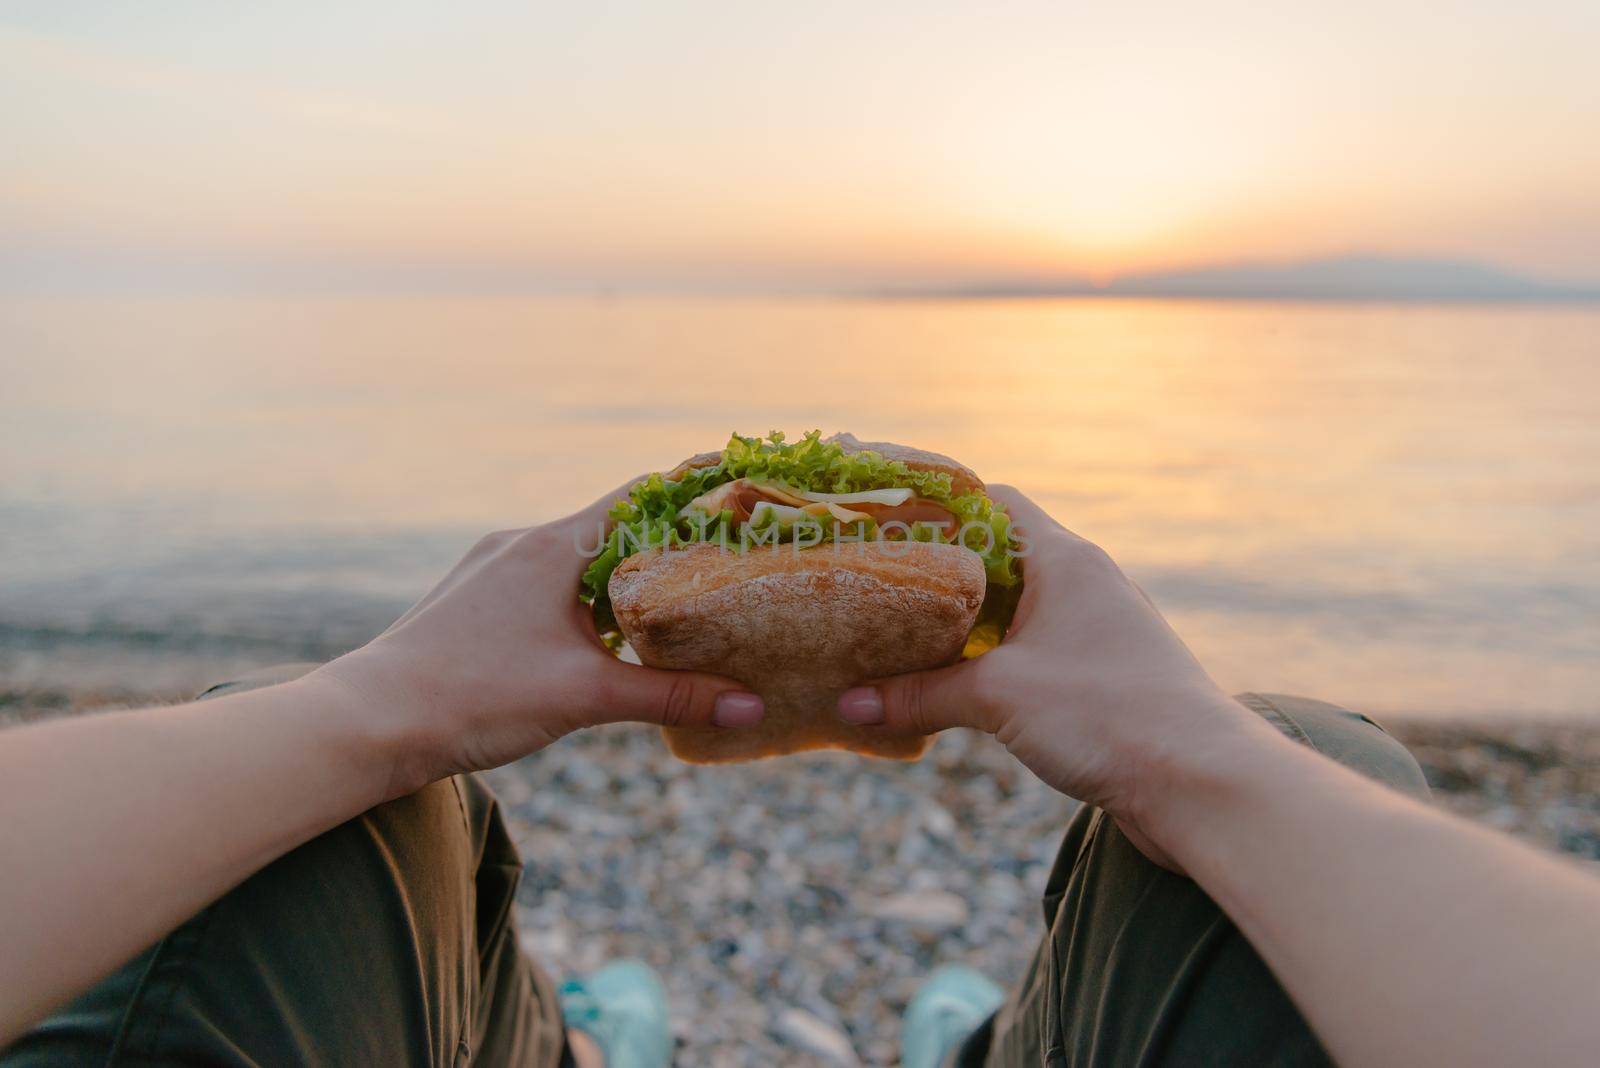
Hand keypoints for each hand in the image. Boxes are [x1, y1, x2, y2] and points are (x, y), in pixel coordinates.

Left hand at [312, 479, 762, 797]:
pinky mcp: (474, 601)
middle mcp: (521, 544)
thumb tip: (752, 708)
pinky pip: (546, 586)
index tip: (739, 483)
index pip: (641, 497)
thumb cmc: (473, 697)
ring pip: (577, 561)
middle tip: (725, 558)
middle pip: (614, 528)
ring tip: (676, 604)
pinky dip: (585, 602)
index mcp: (552, 547)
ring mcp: (493, 570)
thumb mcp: (586, 698)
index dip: (694, 490)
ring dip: (625, 579)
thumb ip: (672, 698)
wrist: (369, 722)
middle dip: (669, 543)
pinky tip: (603, 640)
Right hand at [835, 485, 1272, 868]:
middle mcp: (1085, 585)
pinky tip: (955, 690)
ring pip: (1016, 613)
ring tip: (900, 638)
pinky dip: (992, 665)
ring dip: (963, 626)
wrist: (1202, 785)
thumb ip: (919, 695)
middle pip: (998, 558)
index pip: (993, 502)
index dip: (936, 504)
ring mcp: (1098, 633)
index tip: (884, 517)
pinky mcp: (1104, 680)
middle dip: (937, 573)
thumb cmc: (1108, 716)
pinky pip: (1033, 656)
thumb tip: (848, 705)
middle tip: (877, 585)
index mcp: (1065, 560)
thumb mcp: (997, 697)